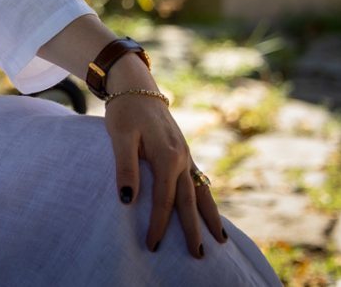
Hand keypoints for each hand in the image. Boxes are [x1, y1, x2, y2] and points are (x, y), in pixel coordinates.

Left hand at [104, 62, 226, 256]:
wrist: (135, 85)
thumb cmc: (124, 110)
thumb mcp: (119, 136)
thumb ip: (125, 166)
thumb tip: (128, 200)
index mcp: (167, 155)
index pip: (164, 199)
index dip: (159, 224)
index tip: (152, 244)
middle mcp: (182, 157)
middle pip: (189, 200)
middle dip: (193, 229)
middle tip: (198, 256)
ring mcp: (186, 153)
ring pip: (201, 190)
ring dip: (210, 215)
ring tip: (221, 240)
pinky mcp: (183, 150)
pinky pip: (199, 179)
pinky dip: (206, 197)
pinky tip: (209, 209)